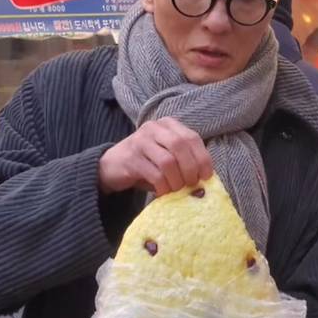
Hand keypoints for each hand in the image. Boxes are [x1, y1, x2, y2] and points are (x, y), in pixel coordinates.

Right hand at [98, 118, 212, 195]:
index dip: (203, 158)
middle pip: (180, 146)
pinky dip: (163, 187)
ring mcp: (140, 141)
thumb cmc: (146, 163)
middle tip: (191, 185)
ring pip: (168, 161)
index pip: (192, 137)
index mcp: (167, 125)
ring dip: (176, 180)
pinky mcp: (131, 158)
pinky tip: (163, 193)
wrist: (111, 166)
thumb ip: (184, 160)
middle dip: (190, 168)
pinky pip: (154, 174)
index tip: (206, 176)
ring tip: (176, 190)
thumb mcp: (166, 155)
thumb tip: (205, 178)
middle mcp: (154, 128)